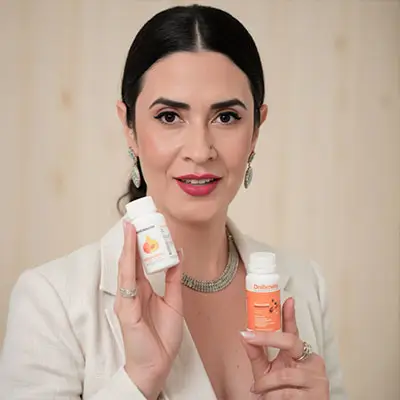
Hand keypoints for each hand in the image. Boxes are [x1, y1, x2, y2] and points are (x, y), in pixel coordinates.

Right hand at [114, 221, 182, 399]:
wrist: (156, 365)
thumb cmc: (161, 337)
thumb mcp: (174, 301)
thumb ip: (174, 278)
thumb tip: (178, 255)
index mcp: (142, 289)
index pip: (140, 260)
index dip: (142, 241)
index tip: (147, 223)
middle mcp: (131, 291)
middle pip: (131, 259)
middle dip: (133, 237)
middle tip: (137, 216)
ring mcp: (126, 299)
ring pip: (126, 266)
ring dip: (128, 245)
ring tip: (131, 225)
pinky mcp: (126, 309)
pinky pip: (127, 283)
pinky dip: (128, 264)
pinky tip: (130, 250)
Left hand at [241, 298, 328, 398]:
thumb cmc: (281, 393)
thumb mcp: (265, 373)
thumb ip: (256, 354)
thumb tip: (243, 334)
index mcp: (298, 354)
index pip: (293, 331)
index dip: (290, 315)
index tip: (287, 300)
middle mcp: (311, 361)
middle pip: (290, 341)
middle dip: (267, 337)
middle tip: (249, 336)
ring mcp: (316, 378)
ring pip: (284, 374)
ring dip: (266, 384)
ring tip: (258, 390)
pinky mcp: (317, 396)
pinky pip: (287, 393)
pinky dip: (272, 397)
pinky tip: (268, 399)